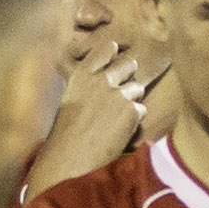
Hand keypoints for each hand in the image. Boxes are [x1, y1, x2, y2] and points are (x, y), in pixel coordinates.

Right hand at [28, 56, 146, 189]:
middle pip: (130, 63)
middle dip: (130, 75)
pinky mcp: (131, 110)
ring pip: (138, 88)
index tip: (116, 58)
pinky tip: (120, 132)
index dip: (115, 53)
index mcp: (82, 74)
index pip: (107, 49)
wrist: (70, 159)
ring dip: (132, 101)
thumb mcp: (71, 100)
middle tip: (122, 93)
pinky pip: (142, 110)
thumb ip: (89, 86)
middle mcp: (101, 79)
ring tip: (116, 120)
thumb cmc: (66, 136)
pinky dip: (135, 121)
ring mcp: (118, 93)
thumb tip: (105, 82)